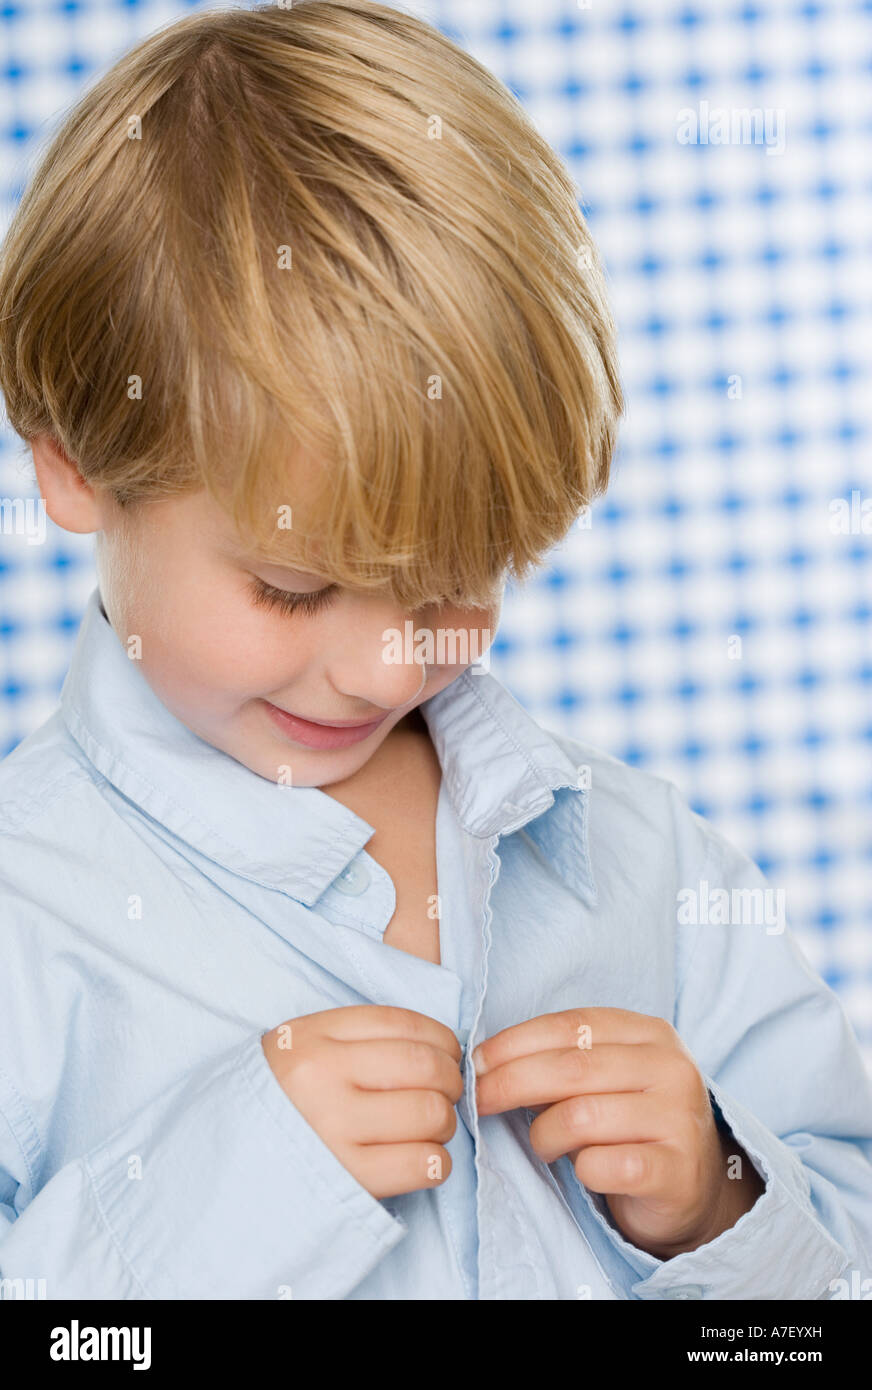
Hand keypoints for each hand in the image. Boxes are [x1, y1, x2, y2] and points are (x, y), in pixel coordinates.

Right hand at [262, 1005, 462, 1199]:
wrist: (215, 1166)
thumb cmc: (275, 1103)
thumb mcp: (300, 1048)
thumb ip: (358, 1038)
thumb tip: (438, 1046)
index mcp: (312, 1037)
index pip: (404, 1023)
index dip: (442, 1039)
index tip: (448, 1054)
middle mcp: (322, 1077)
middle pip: (425, 1067)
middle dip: (450, 1081)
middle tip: (444, 1094)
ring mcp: (333, 1130)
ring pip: (431, 1115)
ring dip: (443, 1123)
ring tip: (426, 1129)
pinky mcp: (346, 1180)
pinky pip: (423, 1164)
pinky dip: (435, 1161)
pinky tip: (419, 1158)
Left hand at [472, 1007, 764, 1257]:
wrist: (694, 1185)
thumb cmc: (631, 1123)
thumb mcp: (604, 1078)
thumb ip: (561, 1062)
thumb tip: (485, 1063)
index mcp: (650, 1033)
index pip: (570, 1025)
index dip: (514, 1042)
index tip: (476, 1062)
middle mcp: (670, 1068)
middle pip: (570, 1068)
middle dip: (511, 1083)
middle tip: (478, 1102)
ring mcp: (678, 1119)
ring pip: (580, 1117)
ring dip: (545, 1134)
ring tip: (544, 1144)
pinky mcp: (675, 1171)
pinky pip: (604, 1166)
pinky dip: (581, 1170)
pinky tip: (582, 1171)